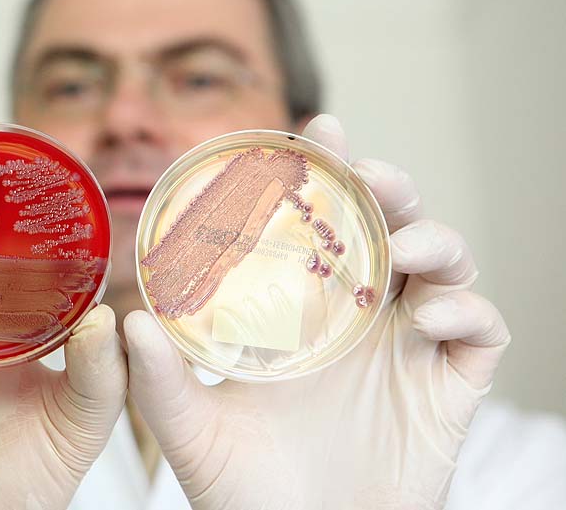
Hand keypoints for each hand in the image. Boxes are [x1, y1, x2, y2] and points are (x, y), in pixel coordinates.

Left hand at [124, 114, 509, 509]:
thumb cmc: (247, 491)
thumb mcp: (192, 432)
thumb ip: (161, 381)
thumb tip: (124, 321)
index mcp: (301, 311)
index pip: (319, 225)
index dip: (325, 174)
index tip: (317, 131)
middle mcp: (357, 318)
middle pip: (390, 225)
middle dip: (388, 187)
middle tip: (367, 173)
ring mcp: (406, 349)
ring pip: (445, 264)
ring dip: (434, 237)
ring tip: (402, 244)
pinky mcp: (447, 388)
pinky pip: (480, 331)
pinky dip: (467, 309)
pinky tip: (427, 316)